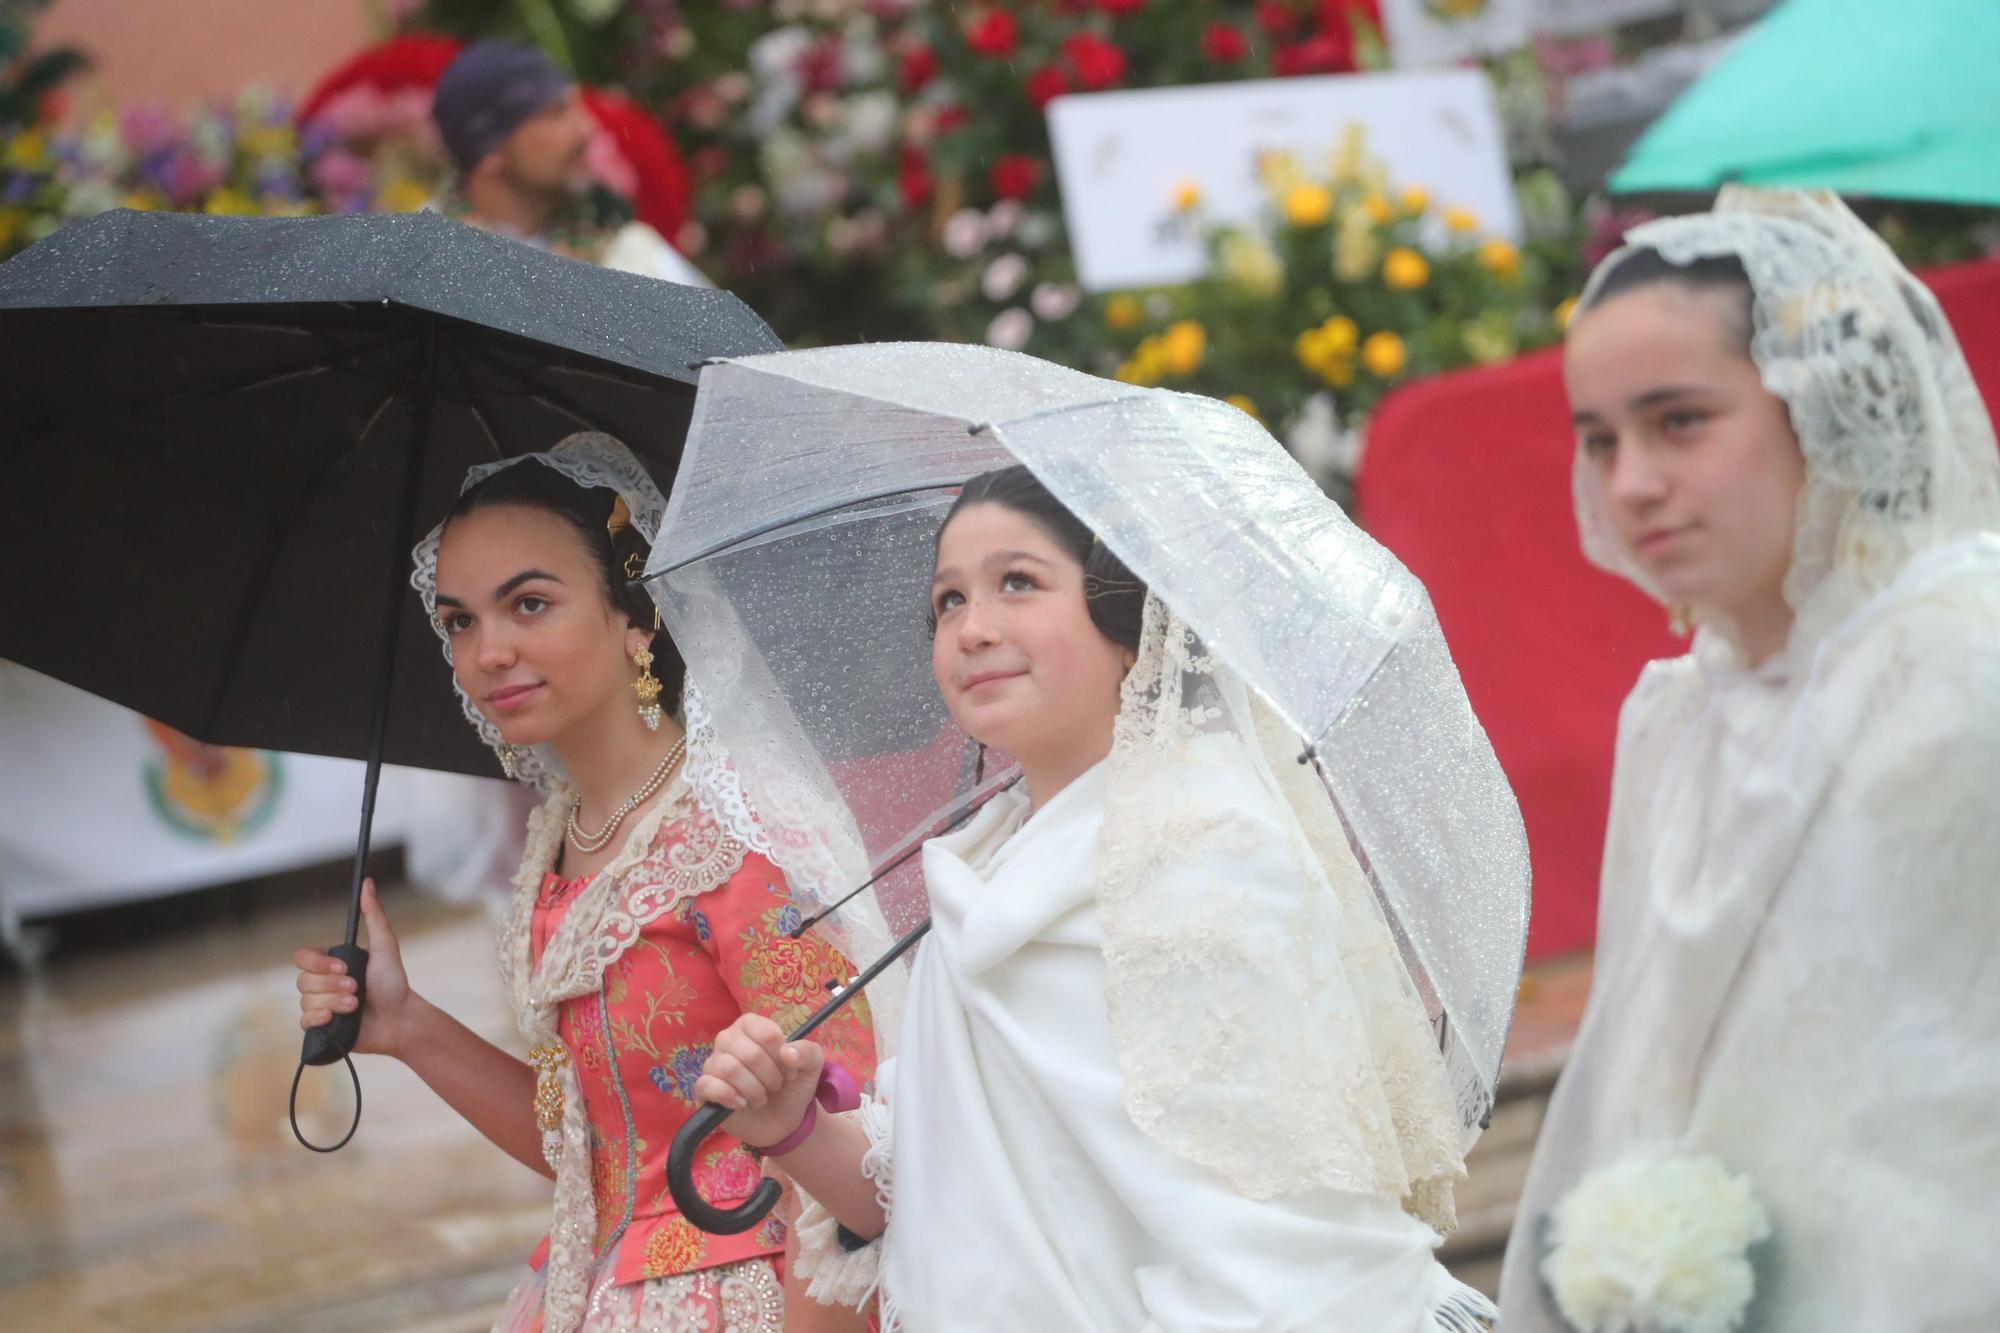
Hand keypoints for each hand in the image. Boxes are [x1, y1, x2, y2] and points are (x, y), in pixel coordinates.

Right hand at [293, 878, 417, 1057]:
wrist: (399, 1020)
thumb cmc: (394, 983)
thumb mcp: (385, 946)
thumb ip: (373, 915)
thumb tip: (368, 883)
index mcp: (331, 964)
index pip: (303, 958)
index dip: (319, 964)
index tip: (343, 968)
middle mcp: (322, 983)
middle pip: (303, 981)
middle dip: (332, 986)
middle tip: (357, 989)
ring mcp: (320, 1005)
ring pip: (306, 1001)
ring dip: (334, 1002)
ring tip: (356, 1006)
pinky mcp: (322, 1027)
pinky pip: (303, 1022)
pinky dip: (318, 1019)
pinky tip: (335, 1019)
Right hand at [693, 1014, 824, 1149]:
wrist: (781, 1120)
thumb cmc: (792, 1085)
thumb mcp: (811, 1066)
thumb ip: (807, 1052)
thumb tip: (787, 1053)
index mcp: (751, 1026)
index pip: (765, 1032)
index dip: (781, 1055)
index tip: (790, 1069)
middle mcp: (728, 1039)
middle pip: (749, 1053)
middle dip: (770, 1076)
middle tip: (776, 1086)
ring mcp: (713, 1063)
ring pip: (730, 1069)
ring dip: (754, 1089)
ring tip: (761, 1097)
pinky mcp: (704, 1088)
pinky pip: (707, 1085)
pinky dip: (729, 1096)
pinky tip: (742, 1104)